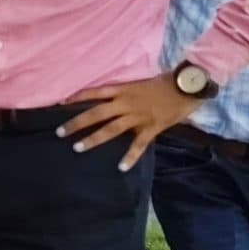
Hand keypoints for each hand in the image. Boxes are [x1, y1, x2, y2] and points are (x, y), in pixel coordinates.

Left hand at [57, 71, 202, 170]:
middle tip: (59, 132)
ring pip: (110, 129)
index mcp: (123, 90)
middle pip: (96, 113)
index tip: (61, 104)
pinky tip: (121, 167)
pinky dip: (130, 156)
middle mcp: (126, 103)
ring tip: (78, 148)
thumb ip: (126, 93)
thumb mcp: (141, 83)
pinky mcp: (152, 127)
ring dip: (93, 139)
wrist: (188, 85)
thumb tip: (113, 100)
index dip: (78, 97)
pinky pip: (138, 144)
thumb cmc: (167, 82)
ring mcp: (138, 116)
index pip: (95, 92)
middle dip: (77, 123)